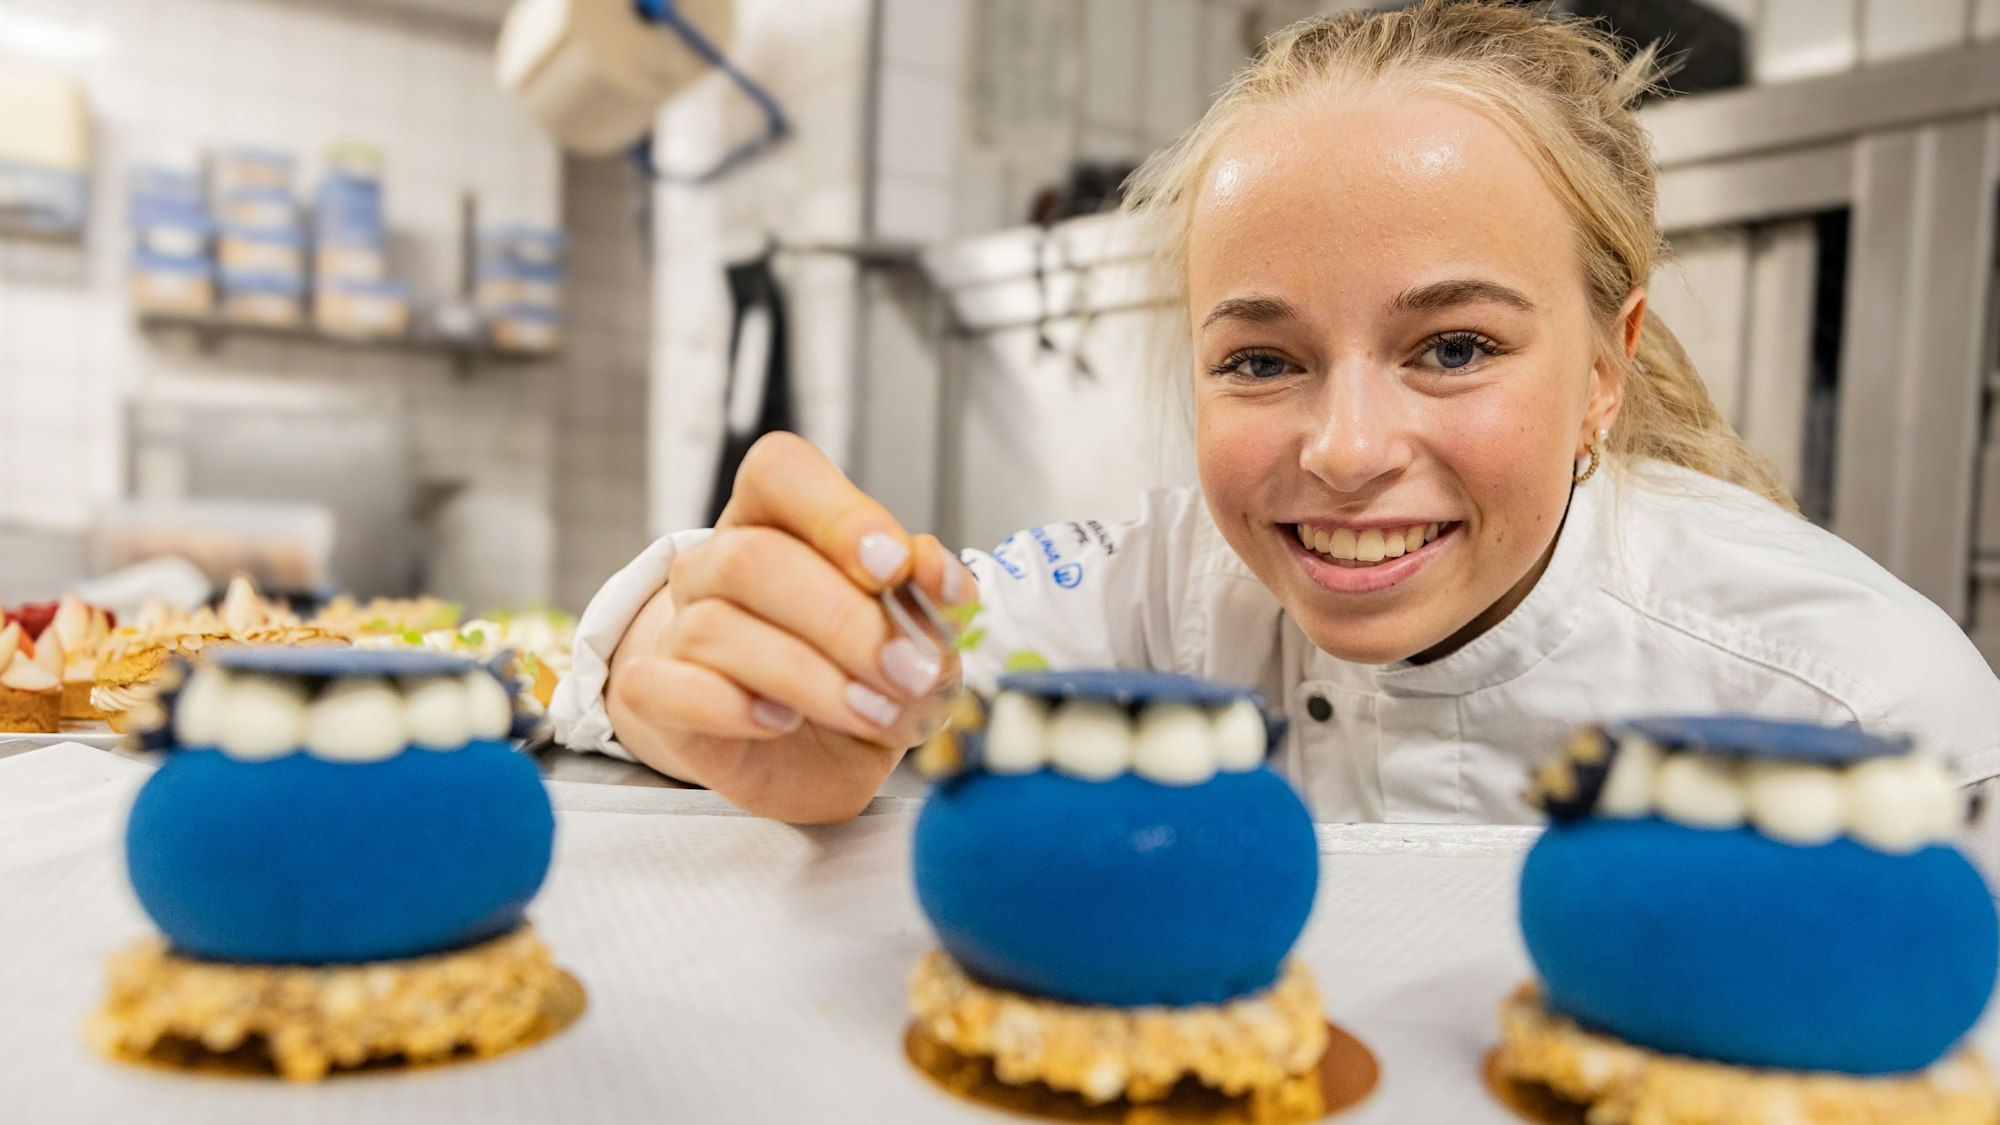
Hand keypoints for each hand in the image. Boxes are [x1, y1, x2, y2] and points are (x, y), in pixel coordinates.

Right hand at [606, 433, 971, 822]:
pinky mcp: (658, 697)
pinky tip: (781, 722)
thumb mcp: (910, 637)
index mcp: (779, 521)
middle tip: (909, 670)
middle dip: (844, 620)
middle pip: (754, 558)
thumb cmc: (854, 674)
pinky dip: (729, 707)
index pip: (781, 473)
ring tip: (873, 713)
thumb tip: (937, 571)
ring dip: (810, 677)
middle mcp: (718, 564)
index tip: (896, 566)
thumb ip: (926, 600)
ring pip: (718, 627)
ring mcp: (680, 627)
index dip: (838, 513)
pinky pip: (665, 687)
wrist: (801, 755)